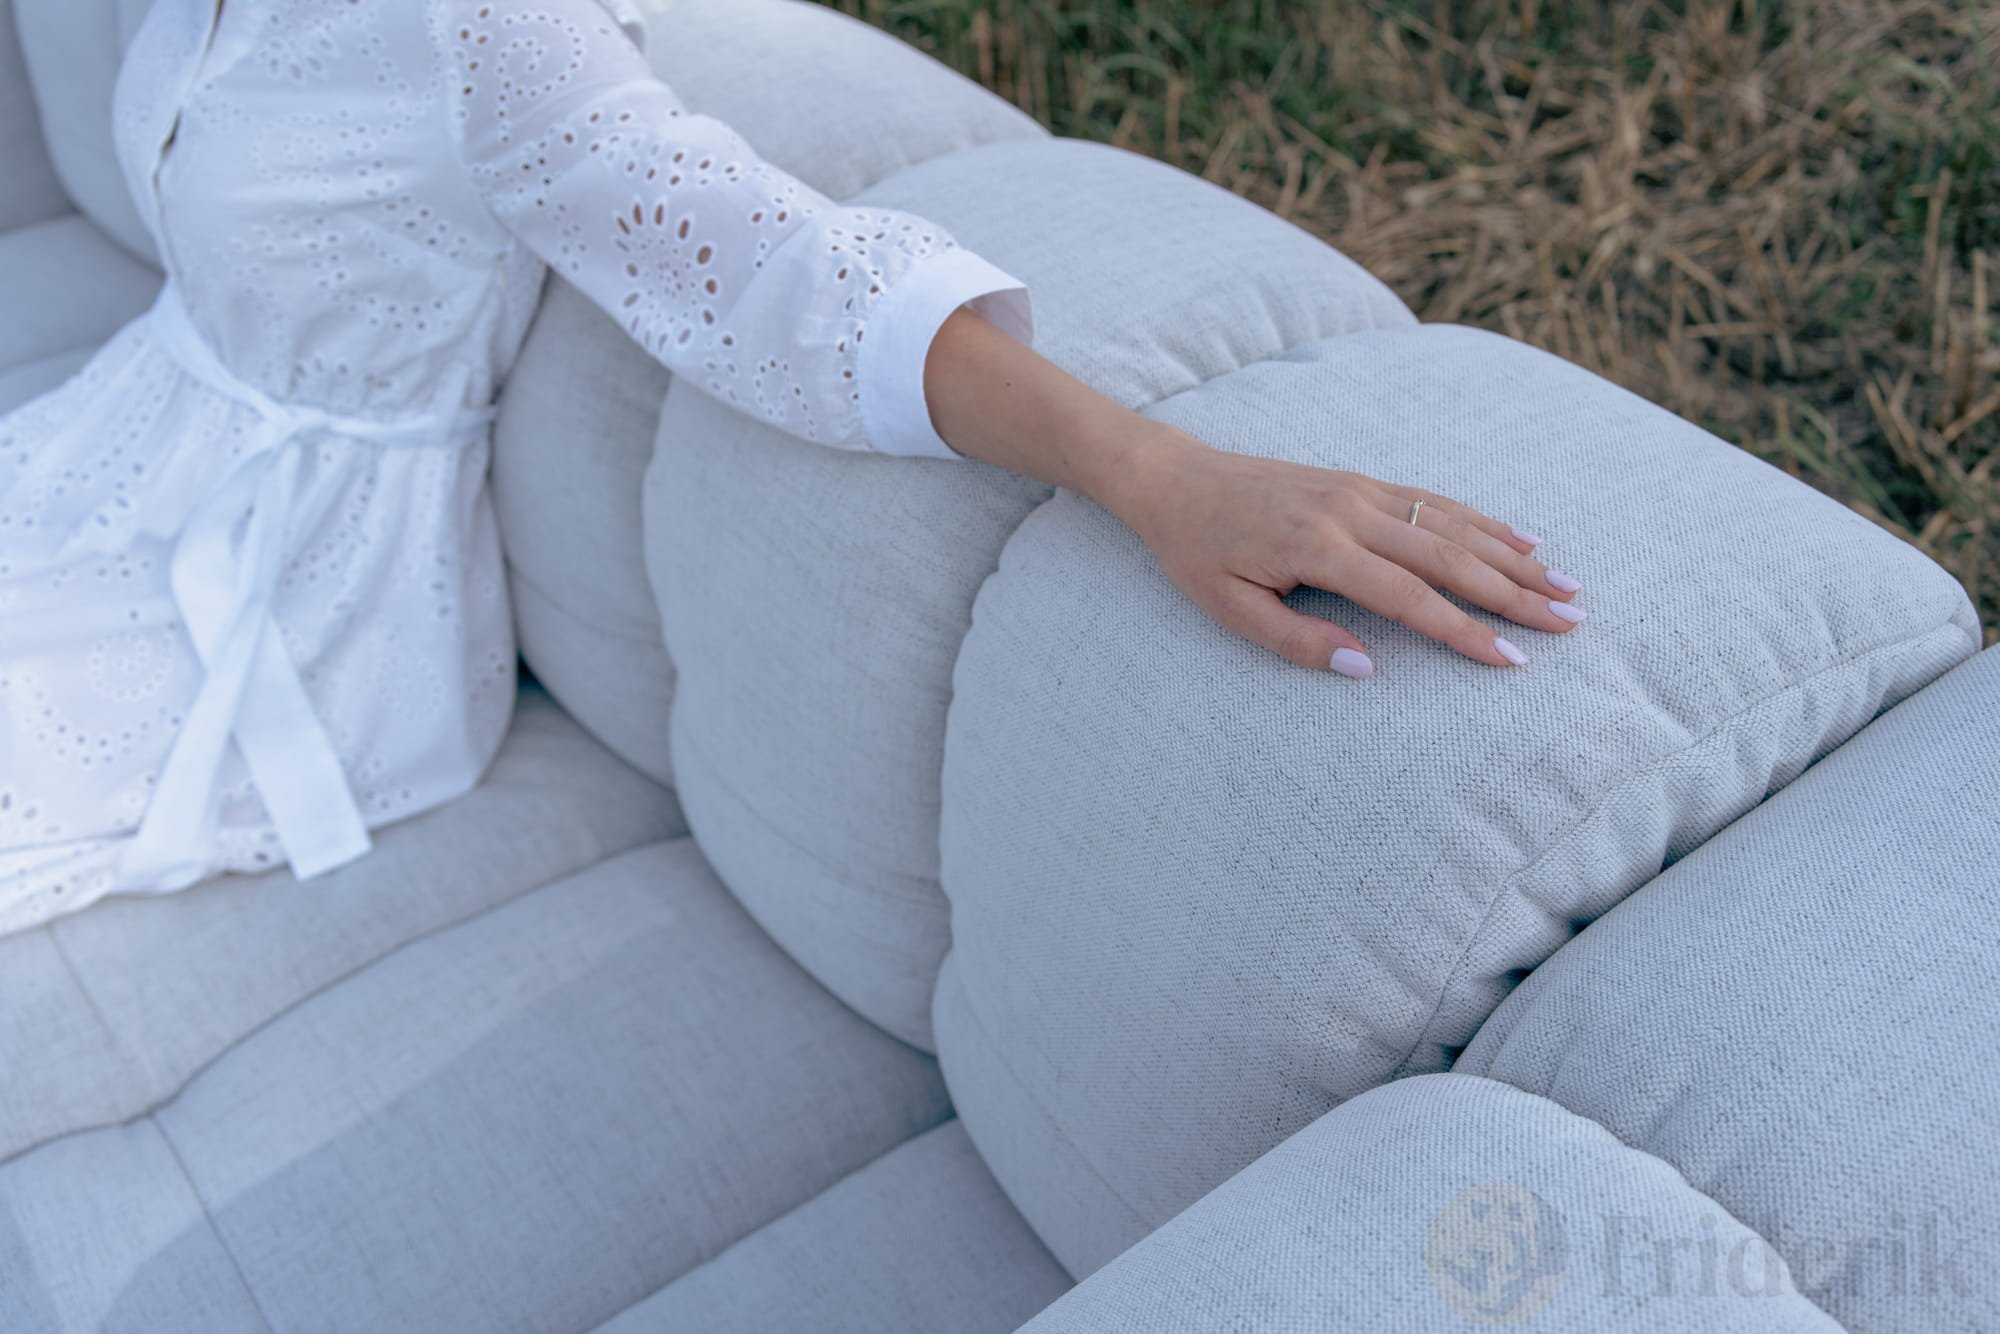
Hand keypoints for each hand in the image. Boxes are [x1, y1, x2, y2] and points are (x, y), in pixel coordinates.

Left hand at [1088, 425, 1585, 675]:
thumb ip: (1298, 642)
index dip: (1464, 632)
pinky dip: (1484, 520)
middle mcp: (1351, 512)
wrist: (1178, 480)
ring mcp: (1362, 490)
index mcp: (1318, 548)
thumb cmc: (1199, 553)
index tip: (1513, 660)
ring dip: (1513, 556)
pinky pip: (1435, 501)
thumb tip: (1367, 669)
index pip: (1409, 597)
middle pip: (1449, 557)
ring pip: (1453, 525)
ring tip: (1566, 586)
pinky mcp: (1362, 481)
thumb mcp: (1231, 609)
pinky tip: (1523, 538)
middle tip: (1570, 622)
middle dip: (1514, 593)